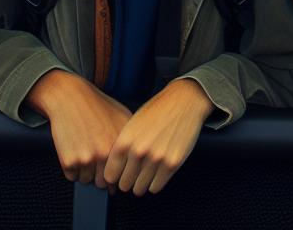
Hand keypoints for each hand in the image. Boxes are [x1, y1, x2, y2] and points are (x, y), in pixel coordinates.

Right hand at [27, 69, 131, 186]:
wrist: (69, 97)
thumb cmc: (96, 106)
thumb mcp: (123, 117)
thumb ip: (131, 141)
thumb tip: (136, 165)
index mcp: (120, 147)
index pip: (121, 176)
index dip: (115, 173)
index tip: (111, 168)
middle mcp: (105, 155)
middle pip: (103, 183)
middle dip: (99, 174)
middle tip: (94, 158)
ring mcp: (86, 159)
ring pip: (86, 180)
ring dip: (84, 171)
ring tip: (83, 150)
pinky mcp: (69, 161)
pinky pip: (71, 177)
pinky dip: (71, 168)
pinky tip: (74, 150)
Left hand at [102, 77, 212, 195]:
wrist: (182, 102)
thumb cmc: (156, 111)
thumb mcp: (131, 125)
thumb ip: (122, 147)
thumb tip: (114, 170)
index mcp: (124, 141)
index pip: (109, 174)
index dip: (114, 176)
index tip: (118, 176)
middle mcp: (138, 152)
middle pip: (124, 184)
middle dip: (127, 181)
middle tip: (132, 176)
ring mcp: (155, 159)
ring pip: (140, 189)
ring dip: (141, 184)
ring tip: (144, 175)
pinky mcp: (172, 164)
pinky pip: (156, 187)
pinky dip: (154, 184)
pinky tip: (155, 173)